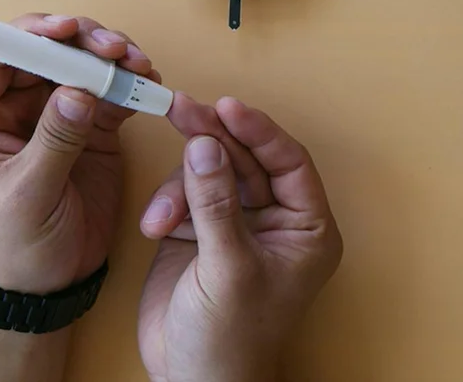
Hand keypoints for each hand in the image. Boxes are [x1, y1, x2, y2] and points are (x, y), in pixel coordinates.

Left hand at [0, 13, 157, 293]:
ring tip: (139, 64)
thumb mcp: (27, 195)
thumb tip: (78, 91)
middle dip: (83, 41)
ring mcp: (56, 112)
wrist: (46, 285)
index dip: (29, 34)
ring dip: (112, 55)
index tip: (66, 30)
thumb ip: (52, 141)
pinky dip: (132, 81)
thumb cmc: (15, 246)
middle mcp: (15, 105)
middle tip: (116, 50)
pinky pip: (112, 89)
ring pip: (82, 61)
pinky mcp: (92, 125)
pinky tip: (149, 82)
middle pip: (46, 48)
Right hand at [137, 97, 342, 381]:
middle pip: (248, 158)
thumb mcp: (228, 268)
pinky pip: (185, 194)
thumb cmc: (232, 340)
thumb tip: (206, 144)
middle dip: (214, 137)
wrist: (192, 381)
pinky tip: (156, 226)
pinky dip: (168, 204)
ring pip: (212, 171)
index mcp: (307, 229)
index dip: (260, 131)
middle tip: (182, 108)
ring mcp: (236, 223)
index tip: (228, 107)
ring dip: (184, 181)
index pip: (289, 162)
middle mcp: (276, 220)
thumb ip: (217, 203)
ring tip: (164, 212)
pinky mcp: (200, 231)